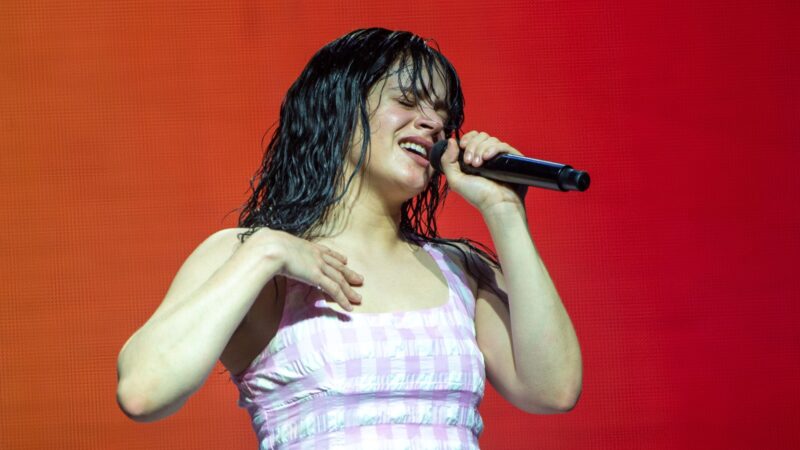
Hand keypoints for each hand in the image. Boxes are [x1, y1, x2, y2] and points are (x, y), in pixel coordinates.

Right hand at [245, 229, 363, 310]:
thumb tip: (260, 253)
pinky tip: (349, 306)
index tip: (344, 260)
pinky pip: (334, 289)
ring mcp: (317, 265)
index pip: (325, 252)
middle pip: (337, 266)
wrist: (268, 246)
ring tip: (358, 298)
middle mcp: (315, 254)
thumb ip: (272, 251)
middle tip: (359, 279)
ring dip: (349, 290)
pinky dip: (343, 299)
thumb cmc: (265, 245)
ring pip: (339, 279)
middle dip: (349, 273)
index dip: (336, 257)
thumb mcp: (271, 244)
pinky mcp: (317, 276)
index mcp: (305, 245)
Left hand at [439, 131, 527, 211]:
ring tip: (479, 165)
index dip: (467, 138)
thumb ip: (448, 161)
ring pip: (491, 139)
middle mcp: (488, 155)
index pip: (472, 137)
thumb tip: (450, 141)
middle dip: (473, 146)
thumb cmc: (478, 196)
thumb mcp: (456, 180)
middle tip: (470, 162)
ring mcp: (500, 156)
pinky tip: (487, 158)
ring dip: (481, 149)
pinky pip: (503, 145)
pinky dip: (493, 148)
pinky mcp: (512, 158)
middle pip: (481, 136)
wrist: (496, 205)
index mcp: (475, 157)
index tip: (462, 147)